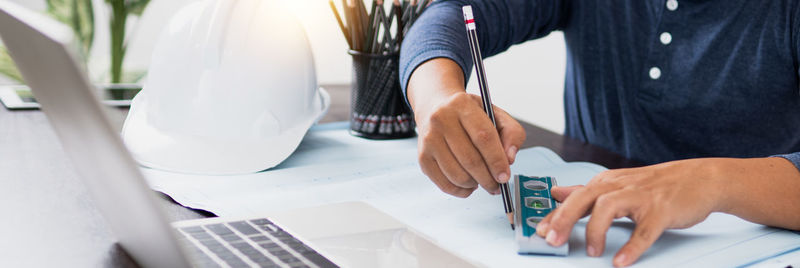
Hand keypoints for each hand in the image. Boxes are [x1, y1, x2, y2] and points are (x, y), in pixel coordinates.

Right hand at [407, 58, 525, 197]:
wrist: (435, 108)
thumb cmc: (468, 114)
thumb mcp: (495, 113)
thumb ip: (512, 133)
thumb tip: (509, 158)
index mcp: (462, 105)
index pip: (483, 137)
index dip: (497, 160)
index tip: (505, 176)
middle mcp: (441, 120)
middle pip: (470, 160)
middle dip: (488, 179)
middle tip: (497, 185)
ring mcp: (429, 139)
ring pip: (457, 175)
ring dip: (475, 184)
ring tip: (481, 180)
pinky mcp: (423, 157)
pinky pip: (445, 184)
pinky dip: (461, 190)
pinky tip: (469, 184)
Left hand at [535, 159, 727, 266]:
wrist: (700, 178)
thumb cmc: (656, 185)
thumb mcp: (617, 184)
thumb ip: (585, 192)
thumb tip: (556, 193)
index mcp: (606, 183)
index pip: (573, 198)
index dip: (554, 215)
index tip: (539, 232)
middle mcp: (620, 186)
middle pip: (584, 199)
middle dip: (564, 219)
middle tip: (552, 240)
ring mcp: (641, 197)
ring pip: (609, 208)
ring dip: (596, 231)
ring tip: (591, 252)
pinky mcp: (661, 211)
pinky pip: (644, 231)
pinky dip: (632, 247)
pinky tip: (621, 261)